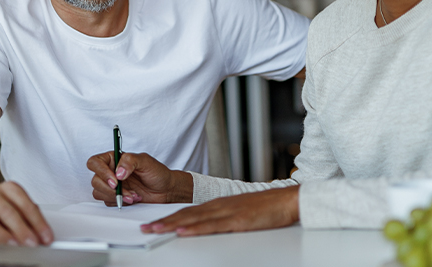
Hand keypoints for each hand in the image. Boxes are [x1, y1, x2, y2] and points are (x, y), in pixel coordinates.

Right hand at [0, 181, 53, 245]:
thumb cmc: (0, 205)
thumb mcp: (17, 204)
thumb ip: (30, 217)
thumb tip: (42, 234)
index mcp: (8, 188)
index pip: (25, 203)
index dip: (37, 222)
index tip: (46, 236)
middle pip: (7, 211)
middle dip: (21, 229)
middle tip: (32, 242)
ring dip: (2, 234)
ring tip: (14, 244)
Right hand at [86, 151, 192, 205]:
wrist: (166, 190)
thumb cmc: (157, 173)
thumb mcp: (146, 161)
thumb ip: (130, 161)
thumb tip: (118, 172)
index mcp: (114, 158)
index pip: (95, 162)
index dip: (101, 172)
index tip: (115, 180)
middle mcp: (110, 171)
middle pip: (95, 180)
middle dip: (111, 189)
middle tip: (126, 191)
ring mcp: (112, 185)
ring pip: (99, 192)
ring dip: (116, 196)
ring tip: (133, 195)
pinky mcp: (115, 197)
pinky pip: (108, 202)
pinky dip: (120, 202)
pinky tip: (133, 198)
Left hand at [141, 186, 299, 236]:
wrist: (286, 200)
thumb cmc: (265, 208)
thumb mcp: (238, 212)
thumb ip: (221, 218)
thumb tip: (205, 227)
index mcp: (218, 204)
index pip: (187, 211)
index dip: (168, 217)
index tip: (152, 223)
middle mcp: (218, 206)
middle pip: (185, 214)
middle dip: (163, 221)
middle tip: (145, 228)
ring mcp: (226, 212)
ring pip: (194, 219)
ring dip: (172, 224)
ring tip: (155, 229)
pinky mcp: (237, 220)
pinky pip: (212, 226)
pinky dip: (195, 228)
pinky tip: (183, 231)